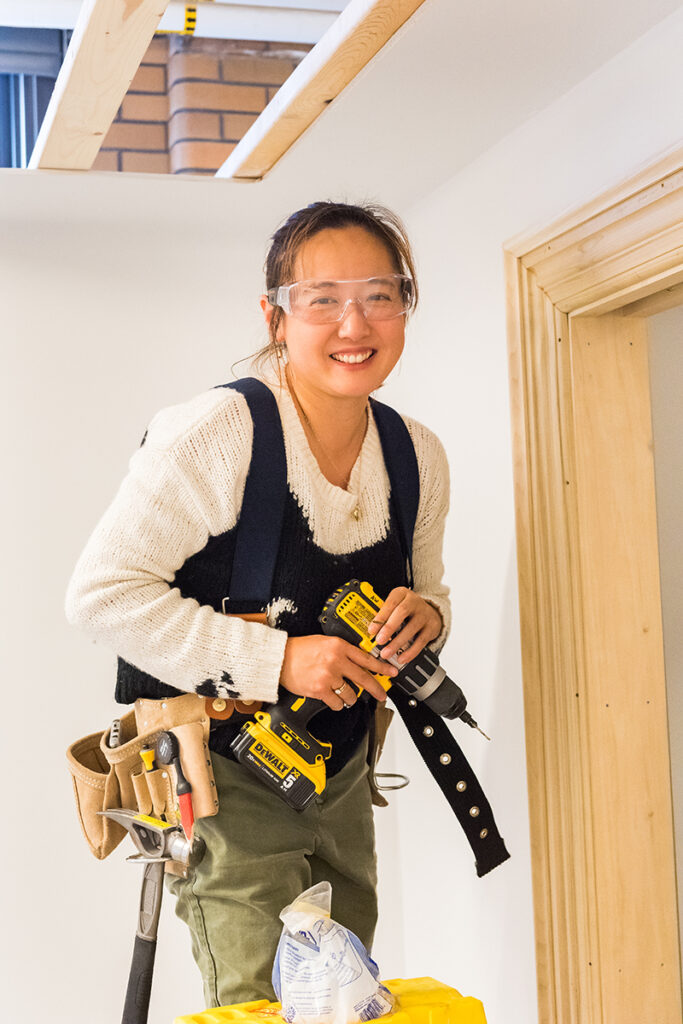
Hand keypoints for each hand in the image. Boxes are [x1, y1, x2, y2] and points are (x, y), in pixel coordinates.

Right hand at [280, 635, 394, 710]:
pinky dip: (337, 704)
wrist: (279, 658)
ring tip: (345, 695)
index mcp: (339, 646)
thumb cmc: (299, 649)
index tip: (391, 672)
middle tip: (382, 695)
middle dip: (376, 689)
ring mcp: (328, 676)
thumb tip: (359, 662)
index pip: (367, 658)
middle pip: (364, 678)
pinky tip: (333, 699)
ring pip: (351, 694)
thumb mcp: (325, 642)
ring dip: (351, 697)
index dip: (382, 667)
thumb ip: (342, 650)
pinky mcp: (320, 690)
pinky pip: (337, 703)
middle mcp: (336, 661)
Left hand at [367, 587, 441, 664]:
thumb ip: (383, 615)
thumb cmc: (406, 610)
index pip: (390, 603)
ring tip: (386, 653)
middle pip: (402, 612)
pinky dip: (410, 651)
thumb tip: (369, 631)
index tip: (371, 630)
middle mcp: (414, 601)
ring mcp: (424, 614)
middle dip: (389, 628)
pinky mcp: (432, 627)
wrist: (429, 612)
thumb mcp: (395, 606)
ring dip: (397, 643)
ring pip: (411, 628)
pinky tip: (402, 658)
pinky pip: (421, 641)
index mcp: (401, 594)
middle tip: (379, 641)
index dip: (380, 617)